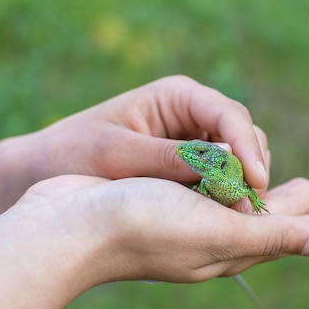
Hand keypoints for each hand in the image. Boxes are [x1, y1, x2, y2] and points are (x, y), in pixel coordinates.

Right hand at [21, 171, 308, 281]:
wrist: (66, 224)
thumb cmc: (141, 227)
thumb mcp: (216, 233)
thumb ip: (273, 236)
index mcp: (231, 244)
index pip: (290, 226)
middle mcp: (214, 232)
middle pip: (275, 209)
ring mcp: (189, 215)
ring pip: (246, 194)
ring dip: (274, 184)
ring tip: (298, 178)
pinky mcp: (166, 195)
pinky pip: (213, 180)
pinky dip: (234, 172)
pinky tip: (235, 169)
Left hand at [31, 75, 268, 188]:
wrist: (52, 167)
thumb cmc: (76, 154)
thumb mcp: (118, 156)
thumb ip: (168, 158)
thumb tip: (225, 162)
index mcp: (177, 95)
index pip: (229, 115)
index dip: (247, 147)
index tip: (256, 182)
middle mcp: (193, 110)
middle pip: (243, 133)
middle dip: (249, 167)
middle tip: (247, 207)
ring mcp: (197, 134)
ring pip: (240, 154)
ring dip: (242, 181)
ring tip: (234, 213)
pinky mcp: (195, 158)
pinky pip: (225, 172)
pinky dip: (229, 190)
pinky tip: (222, 211)